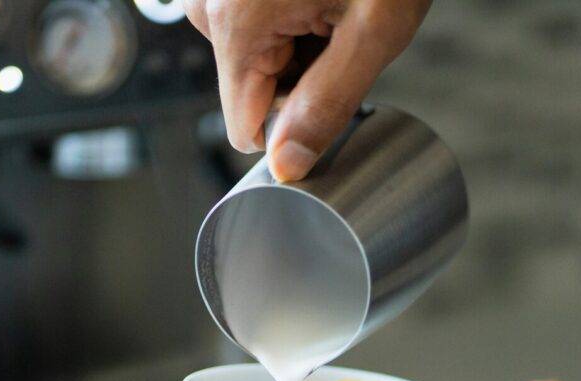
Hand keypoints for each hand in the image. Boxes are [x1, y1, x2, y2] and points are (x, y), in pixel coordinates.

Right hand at [183, 0, 430, 180]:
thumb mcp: (373, 33)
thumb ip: (327, 105)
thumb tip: (288, 165)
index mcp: (235, 23)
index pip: (245, 127)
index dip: (294, 124)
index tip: (333, 88)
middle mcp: (207, 3)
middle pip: (250, 89)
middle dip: (299, 74)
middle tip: (341, 27)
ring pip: (251, 57)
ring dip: (296, 43)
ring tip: (332, 2)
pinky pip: (247, 22)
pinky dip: (286, 17)